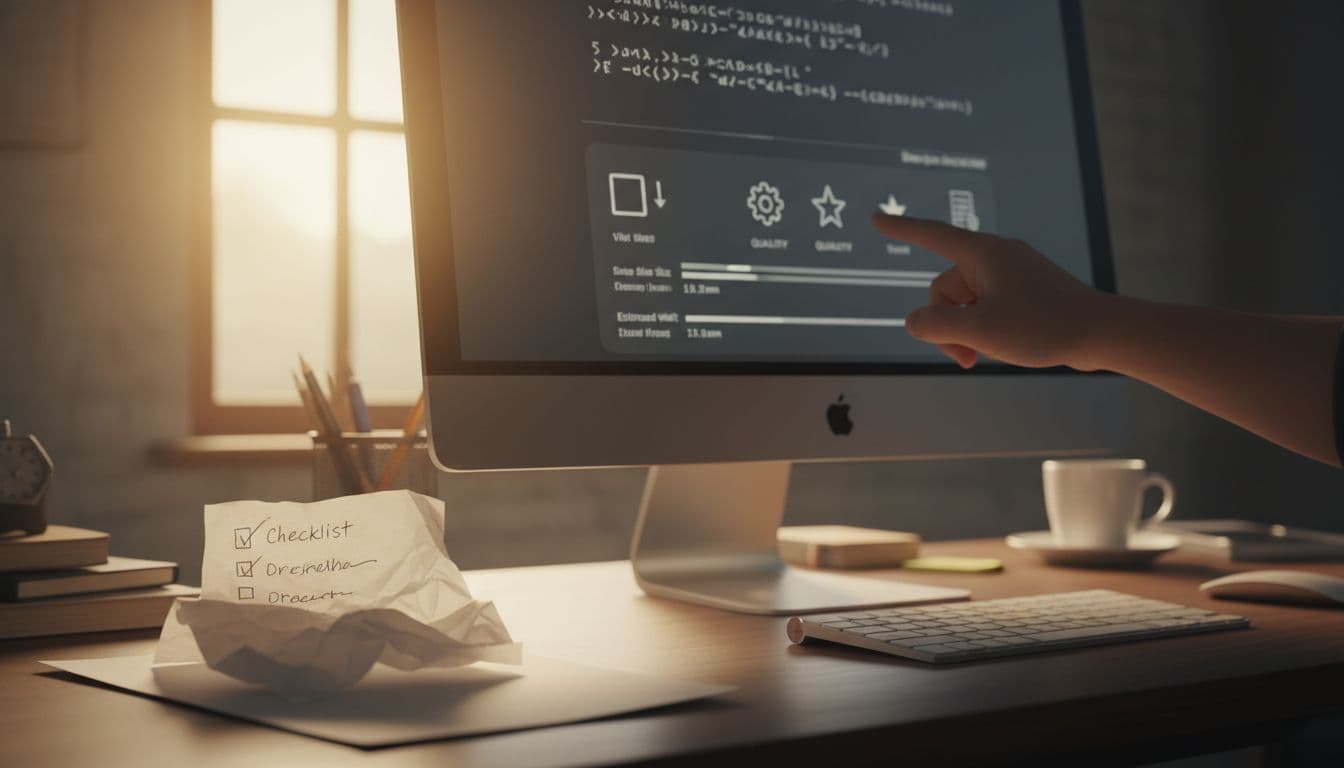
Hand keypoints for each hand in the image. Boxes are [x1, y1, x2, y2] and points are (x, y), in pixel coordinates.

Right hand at [872, 212, 1107, 369]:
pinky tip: (1005, 348)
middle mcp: (996, 257)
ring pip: (967, 303)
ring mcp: (1013, 274)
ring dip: (967, 332)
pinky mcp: (1026, 291)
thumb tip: (914, 322)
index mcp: (983, 254)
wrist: (1102, 332)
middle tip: (965, 358)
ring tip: (987, 356)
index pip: (931, 235)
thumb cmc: (1043, 326)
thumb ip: (935, 325)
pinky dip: (986, 329)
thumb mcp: (978, 330)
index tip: (877, 218)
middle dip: (947, 326)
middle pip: (946, 289)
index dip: (901, 228)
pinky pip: (988, 307)